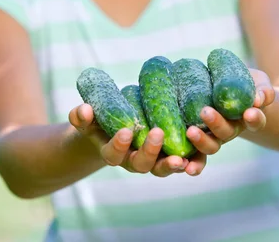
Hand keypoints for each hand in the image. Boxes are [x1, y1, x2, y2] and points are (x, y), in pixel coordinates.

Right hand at [69, 103, 206, 177]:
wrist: (117, 126)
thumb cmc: (99, 121)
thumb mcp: (88, 119)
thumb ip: (82, 116)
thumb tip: (83, 109)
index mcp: (113, 152)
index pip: (113, 154)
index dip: (119, 145)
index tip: (126, 130)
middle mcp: (133, 160)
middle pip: (142, 165)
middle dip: (150, 151)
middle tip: (157, 133)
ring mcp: (153, 160)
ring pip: (162, 168)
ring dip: (172, 164)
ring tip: (182, 159)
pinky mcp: (170, 155)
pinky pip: (181, 163)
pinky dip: (190, 163)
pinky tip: (196, 159)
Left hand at [185, 68, 275, 166]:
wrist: (228, 88)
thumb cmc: (246, 83)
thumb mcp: (259, 83)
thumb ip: (263, 91)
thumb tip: (258, 99)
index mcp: (249, 117)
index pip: (255, 120)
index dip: (254, 119)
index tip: (250, 113)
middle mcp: (232, 129)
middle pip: (227, 133)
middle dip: (217, 124)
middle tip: (206, 112)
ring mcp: (216, 134)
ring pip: (211, 145)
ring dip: (201, 141)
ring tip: (191, 131)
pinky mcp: (200, 135)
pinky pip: (196, 152)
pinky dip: (191, 159)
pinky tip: (183, 162)